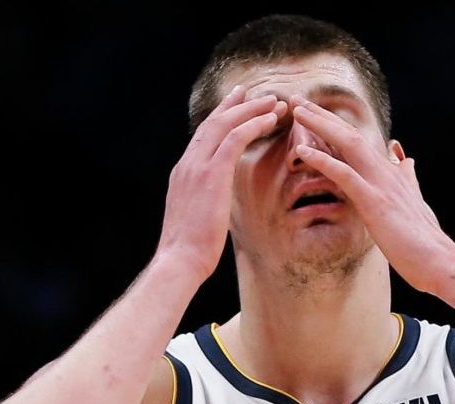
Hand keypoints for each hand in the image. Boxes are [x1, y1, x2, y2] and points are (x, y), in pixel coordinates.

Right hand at [157, 85, 286, 278]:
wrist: (180, 260)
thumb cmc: (191, 250)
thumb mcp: (196, 218)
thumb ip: (206, 201)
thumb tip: (217, 203)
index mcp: (183, 172)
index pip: (204, 136)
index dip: (221, 117)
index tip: (236, 106)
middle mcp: (188, 163)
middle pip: (213, 122)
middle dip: (236, 104)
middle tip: (255, 92)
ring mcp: (197, 166)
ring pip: (226, 123)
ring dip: (252, 110)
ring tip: (274, 102)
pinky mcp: (211, 173)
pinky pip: (236, 138)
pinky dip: (254, 124)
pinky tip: (271, 119)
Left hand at [290, 96, 454, 293]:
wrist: (438, 260)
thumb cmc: (425, 239)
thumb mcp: (415, 201)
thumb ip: (408, 179)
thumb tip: (406, 160)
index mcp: (391, 173)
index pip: (360, 142)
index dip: (336, 125)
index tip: (315, 113)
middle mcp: (386, 172)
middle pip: (351, 134)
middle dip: (323, 115)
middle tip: (298, 100)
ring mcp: (380, 184)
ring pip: (348, 143)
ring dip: (321, 124)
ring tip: (297, 111)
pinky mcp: (374, 201)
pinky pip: (344, 174)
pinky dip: (323, 160)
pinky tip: (303, 151)